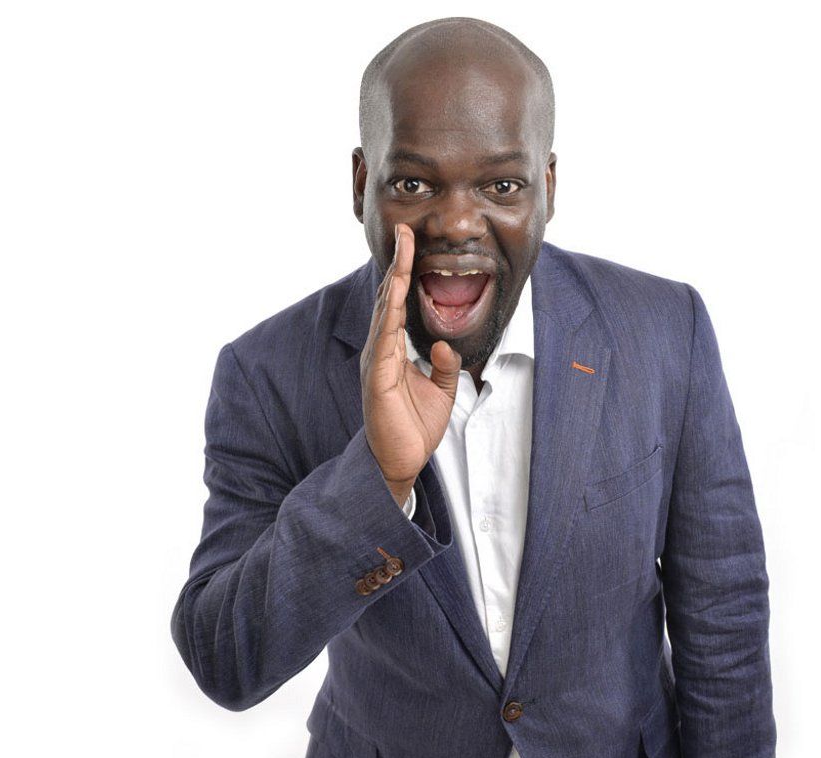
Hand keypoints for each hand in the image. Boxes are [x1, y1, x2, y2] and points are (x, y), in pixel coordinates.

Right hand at [360, 222, 461, 504]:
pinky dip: (390, 314)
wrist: (401, 461)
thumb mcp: (440, 391)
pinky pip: (384, 340)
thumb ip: (443, 366)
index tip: (413, 244)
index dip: (406, 274)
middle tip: (406, 232)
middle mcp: (381, 351)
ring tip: (402, 250)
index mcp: (393, 351)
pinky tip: (395, 293)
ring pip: (386, 311)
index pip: (400, 305)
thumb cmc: (414, 427)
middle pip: (390, 299)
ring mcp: (376, 362)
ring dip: (394, 279)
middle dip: (398, 265)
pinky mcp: (377, 378)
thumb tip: (443, 345)